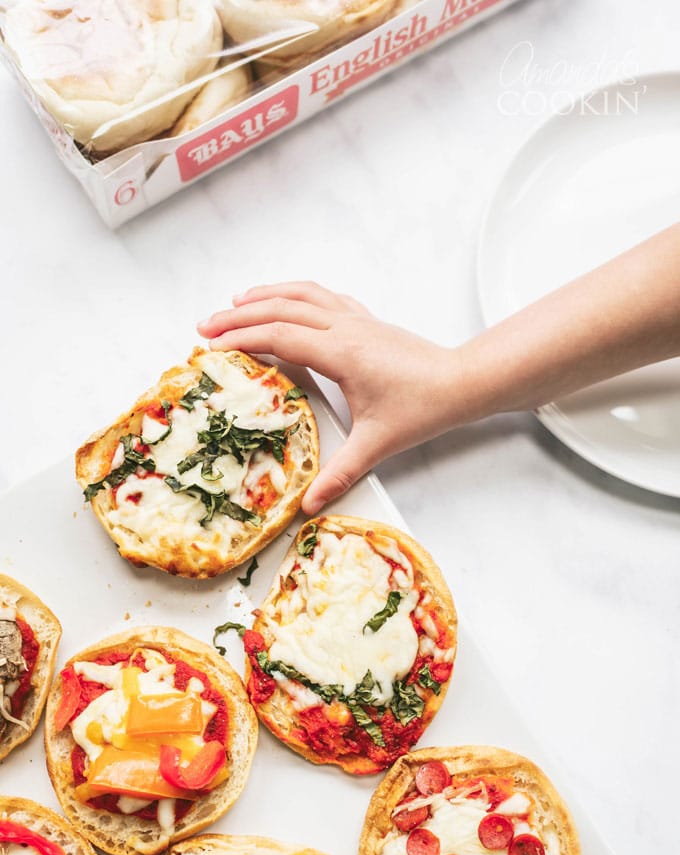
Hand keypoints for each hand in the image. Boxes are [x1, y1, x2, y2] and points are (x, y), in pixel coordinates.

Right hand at [198, 281, 459, 513]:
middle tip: (206, 325)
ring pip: (301, 294)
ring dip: (265, 295)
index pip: (278, 335)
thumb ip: (341, 473)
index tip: (211, 344)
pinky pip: (323, 296)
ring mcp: (356, 320)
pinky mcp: (367, 321)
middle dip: (239, 314)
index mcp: (341, 352)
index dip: (240, 337)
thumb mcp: (377, 443)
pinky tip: (286, 300)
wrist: (462, 382)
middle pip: (280, 308)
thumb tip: (310, 503)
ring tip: (235, 301)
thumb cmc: (424, 407)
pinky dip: (296, 294)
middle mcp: (345, 328)